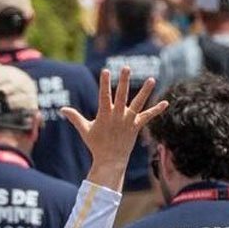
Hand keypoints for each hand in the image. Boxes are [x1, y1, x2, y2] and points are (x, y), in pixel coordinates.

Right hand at [62, 67, 167, 189]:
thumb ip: (75, 118)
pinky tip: (166, 102)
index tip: (105, 71)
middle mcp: (117, 116)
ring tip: (151, 79)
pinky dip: (157, 110)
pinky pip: (148, 117)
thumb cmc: (96, 144)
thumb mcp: (85, 130)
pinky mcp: (136, 126)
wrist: (111, 160)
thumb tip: (62, 109)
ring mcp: (128, 120)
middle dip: (123, 81)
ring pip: (138, 103)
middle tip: (126, 67)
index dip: (104, 83)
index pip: (104, 96)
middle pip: (121, 95)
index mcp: (104, 115)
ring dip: (145, 91)